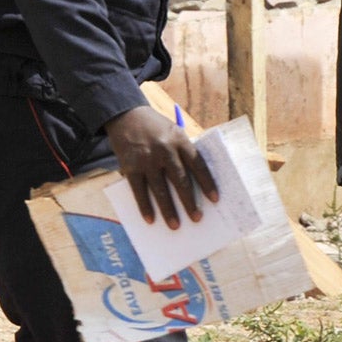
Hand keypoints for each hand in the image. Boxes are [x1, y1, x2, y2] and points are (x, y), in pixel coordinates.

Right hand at [105, 106, 215, 227]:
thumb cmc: (157, 130)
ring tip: (175, 226)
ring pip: (160, 189)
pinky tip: (150, 219)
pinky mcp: (130, 166)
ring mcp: (147, 159)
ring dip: (168, 209)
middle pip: (180, 180)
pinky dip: (145, 206)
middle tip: (197, 219)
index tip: (215, 200)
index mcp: (181, 141)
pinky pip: (139, 190)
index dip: (207, 183)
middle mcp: (165, 150)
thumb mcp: (175, 133)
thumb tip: (194, 186)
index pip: (198, 165)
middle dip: (189, 201)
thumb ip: (183, 154)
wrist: (126, 115)